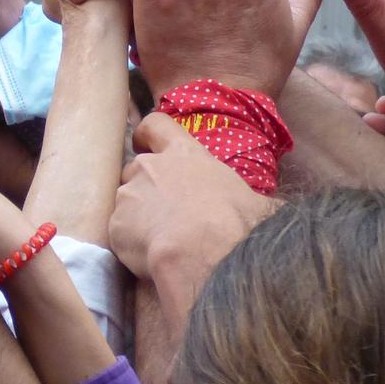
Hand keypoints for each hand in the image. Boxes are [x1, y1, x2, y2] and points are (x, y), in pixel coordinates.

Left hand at [108, 112, 274, 281]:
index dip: (147, 133)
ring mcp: (128, 195)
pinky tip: (151, 258)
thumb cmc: (239, 222)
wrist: (206, 252)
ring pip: (125, 203)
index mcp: (185, 154)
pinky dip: (130, 244)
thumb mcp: (256, 202)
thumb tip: (270, 211)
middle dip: (144, 188)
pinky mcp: (115, 225)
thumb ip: (248, 199)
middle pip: (136, 169)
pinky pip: (119, 234)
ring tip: (160, 241)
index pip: (156, 125)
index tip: (144, 141)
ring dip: (137, 217)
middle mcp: (150, 168)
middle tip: (163, 212)